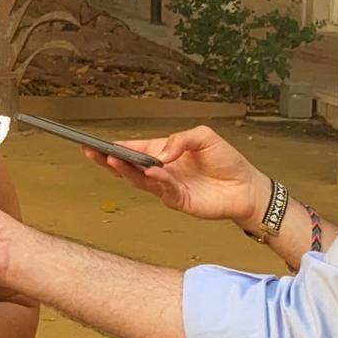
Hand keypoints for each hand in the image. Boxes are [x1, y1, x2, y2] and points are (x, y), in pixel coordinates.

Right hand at [82, 125, 271, 227]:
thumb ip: (179, 139)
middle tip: (90, 152)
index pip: (133, 149)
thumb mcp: (204, 137)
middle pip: (128, 166)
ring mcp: (167, 186)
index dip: (115, 146)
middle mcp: (160, 170)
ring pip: (139, 179)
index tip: (95, 143)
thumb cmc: (226, 161)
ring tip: (112, 158)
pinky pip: (162, 189)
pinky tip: (150, 171)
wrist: (247, 187)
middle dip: (107, 159)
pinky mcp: (178, 200)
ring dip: (125, 169)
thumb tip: (160, 153)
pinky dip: (155, 180)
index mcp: (163, 152)